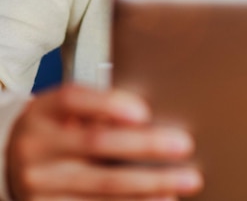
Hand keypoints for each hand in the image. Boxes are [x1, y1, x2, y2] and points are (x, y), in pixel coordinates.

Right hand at [7, 84, 202, 199]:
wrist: (12, 163)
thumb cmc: (57, 128)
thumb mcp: (67, 111)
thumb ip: (101, 109)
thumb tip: (154, 116)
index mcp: (43, 112)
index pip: (73, 99)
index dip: (109, 104)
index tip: (144, 112)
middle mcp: (36, 148)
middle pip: (97, 144)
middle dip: (147, 145)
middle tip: (186, 145)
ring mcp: (39, 186)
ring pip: (101, 186)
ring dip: (149, 185)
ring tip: (184, 181)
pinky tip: (161, 199)